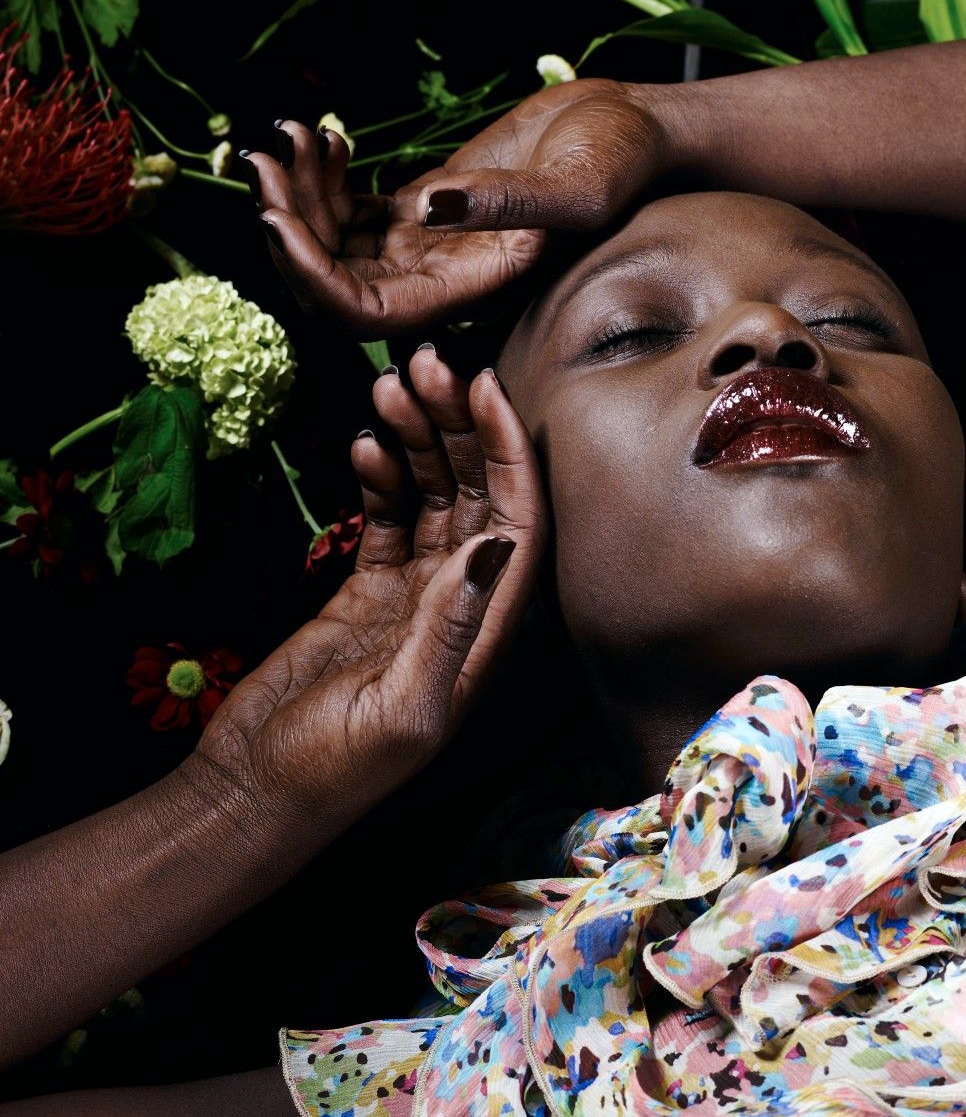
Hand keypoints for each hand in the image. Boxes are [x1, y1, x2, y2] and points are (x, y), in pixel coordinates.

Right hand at [192, 347, 546, 827]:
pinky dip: (382, 475)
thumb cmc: (333, 773)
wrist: (254, 793)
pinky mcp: (370, 589)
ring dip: (419, 438)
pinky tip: (366, 439)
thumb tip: (497, 543)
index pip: (521, 521)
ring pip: (434, 494)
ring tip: (388, 385)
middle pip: (480, 493)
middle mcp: (466, 604)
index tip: (482, 387)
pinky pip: (390, 515)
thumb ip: (452, 628)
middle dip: (460, 424)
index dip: (508, 450)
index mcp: (490, 633)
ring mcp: (417, 593)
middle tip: (426, 363)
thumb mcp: (403, 711)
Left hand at [247, 79, 666, 335]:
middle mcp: (442, 280)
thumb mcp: (579, 185)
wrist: (635, 128)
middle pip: (332, 282)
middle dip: (286, 228)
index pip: (368, 316)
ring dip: (296, 195)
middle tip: (264, 160)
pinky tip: (324, 136)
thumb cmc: (623, 161)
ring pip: (332, 244)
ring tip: (289, 135)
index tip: (274, 218)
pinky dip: (322, 177)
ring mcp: (427, 244)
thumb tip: (428, 208)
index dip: (311, 278)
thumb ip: (511, 203)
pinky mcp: (423, 206)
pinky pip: (348, 211)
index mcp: (474, 289)